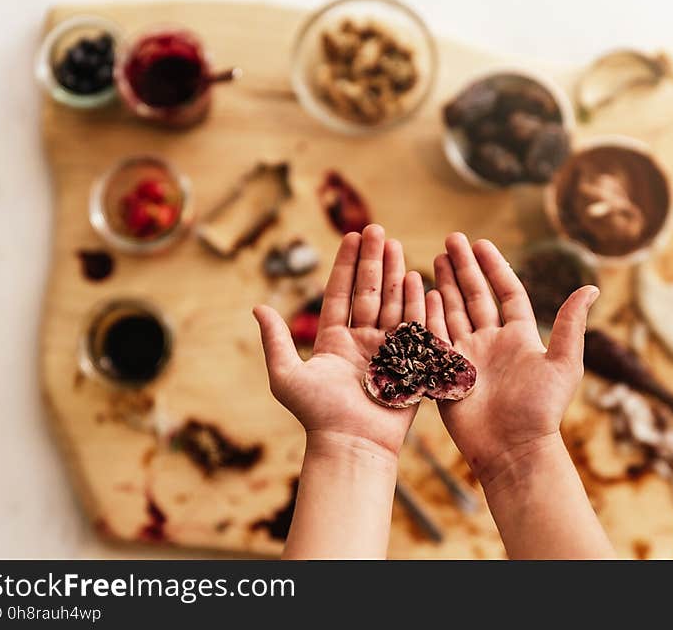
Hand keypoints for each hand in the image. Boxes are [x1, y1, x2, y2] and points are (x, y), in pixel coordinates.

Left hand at [253, 224, 425, 459]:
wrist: (352, 444)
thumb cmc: (316, 415)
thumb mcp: (286, 375)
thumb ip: (276, 340)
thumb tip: (257, 307)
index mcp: (333, 341)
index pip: (339, 294)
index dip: (345, 265)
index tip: (351, 236)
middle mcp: (360, 341)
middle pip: (368, 292)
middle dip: (372, 260)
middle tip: (376, 228)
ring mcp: (386, 350)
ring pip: (390, 303)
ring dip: (393, 273)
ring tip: (395, 243)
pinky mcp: (408, 362)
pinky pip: (412, 325)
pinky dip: (413, 301)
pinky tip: (414, 277)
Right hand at [425, 233, 598, 487]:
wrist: (512, 449)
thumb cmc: (541, 410)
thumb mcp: (563, 363)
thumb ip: (570, 324)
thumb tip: (591, 288)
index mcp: (518, 338)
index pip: (505, 293)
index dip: (494, 267)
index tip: (481, 243)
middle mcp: (490, 343)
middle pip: (475, 297)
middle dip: (463, 268)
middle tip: (451, 240)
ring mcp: (466, 356)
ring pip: (452, 311)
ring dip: (444, 284)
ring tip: (434, 258)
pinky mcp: (445, 372)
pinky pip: (434, 336)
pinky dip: (428, 313)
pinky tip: (423, 291)